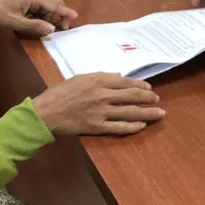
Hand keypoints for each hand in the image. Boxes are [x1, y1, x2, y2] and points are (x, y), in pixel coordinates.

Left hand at [0, 0, 76, 37]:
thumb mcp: (15, 23)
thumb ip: (34, 26)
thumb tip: (52, 29)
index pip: (53, 5)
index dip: (65, 12)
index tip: (75, 16)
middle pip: (53, 4)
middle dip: (60, 15)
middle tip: (62, 28)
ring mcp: (30, 2)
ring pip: (47, 9)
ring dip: (50, 19)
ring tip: (46, 30)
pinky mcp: (26, 7)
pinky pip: (41, 12)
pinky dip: (44, 19)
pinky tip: (39, 26)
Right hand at [32, 74, 164, 135]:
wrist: (46, 112)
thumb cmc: (59, 93)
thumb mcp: (80, 78)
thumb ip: (100, 77)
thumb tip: (119, 77)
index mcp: (98, 80)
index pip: (125, 82)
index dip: (140, 85)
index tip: (149, 87)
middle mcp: (103, 95)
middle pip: (132, 96)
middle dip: (147, 98)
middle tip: (157, 99)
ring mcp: (101, 112)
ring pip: (130, 112)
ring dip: (147, 113)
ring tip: (159, 113)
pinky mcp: (97, 127)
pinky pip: (119, 127)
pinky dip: (132, 127)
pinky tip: (142, 125)